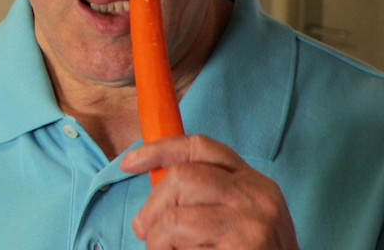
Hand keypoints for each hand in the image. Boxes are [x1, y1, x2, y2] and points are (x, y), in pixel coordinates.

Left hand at [121, 134, 298, 248]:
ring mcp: (252, 224)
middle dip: (152, 206)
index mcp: (254, 182)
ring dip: (157, 240)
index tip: (129, 162)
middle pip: (181, 177)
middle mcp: (257, 196)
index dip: (159, 149)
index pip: (200, 146)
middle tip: (147, 231)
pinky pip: (182, 246)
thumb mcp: (239, 217)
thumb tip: (154, 181)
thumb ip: (205, 195)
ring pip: (174, 217)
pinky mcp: (243, 249)